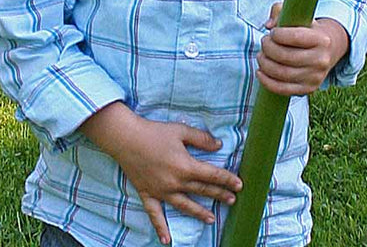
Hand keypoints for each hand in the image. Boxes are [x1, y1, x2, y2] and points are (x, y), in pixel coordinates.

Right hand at [80, 103, 242, 242]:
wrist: (127, 139)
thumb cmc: (155, 133)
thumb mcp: (182, 131)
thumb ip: (201, 139)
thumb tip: (218, 145)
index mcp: (185, 166)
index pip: (211, 176)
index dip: (227, 180)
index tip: (239, 185)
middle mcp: (175, 183)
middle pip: (201, 191)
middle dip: (219, 195)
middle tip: (233, 200)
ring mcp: (161, 191)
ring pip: (184, 205)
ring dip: (199, 212)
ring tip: (212, 218)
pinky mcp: (148, 194)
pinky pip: (155, 215)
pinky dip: (161, 228)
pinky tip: (167, 240)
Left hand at [256, 2, 349, 96]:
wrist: (328, 51)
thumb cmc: (308, 31)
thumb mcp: (300, 17)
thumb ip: (281, 11)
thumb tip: (268, 25)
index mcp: (321, 39)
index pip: (295, 37)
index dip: (277, 34)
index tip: (272, 32)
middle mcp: (321, 60)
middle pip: (286, 56)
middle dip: (268, 49)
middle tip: (263, 43)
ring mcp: (315, 77)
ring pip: (282, 74)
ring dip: (265, 64)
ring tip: (261, 56)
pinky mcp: (308, 89)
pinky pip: (283, 90)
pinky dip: (267, 82)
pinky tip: (260, 72)